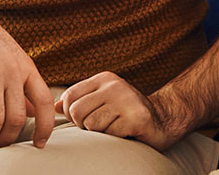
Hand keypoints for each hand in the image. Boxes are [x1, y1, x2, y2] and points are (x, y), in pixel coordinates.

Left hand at [55, 71, 185, 150]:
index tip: (85, 119)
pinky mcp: (136, 118)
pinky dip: (114, 138)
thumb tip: (54, 106)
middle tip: (101, 126)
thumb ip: (80, 101)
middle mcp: (115, 85)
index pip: (70, 96)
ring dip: (100, 133)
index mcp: (104, 78)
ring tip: (114, 128)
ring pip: (90, 124)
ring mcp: (127, 100)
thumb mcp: (102, 101)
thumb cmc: (127, 113)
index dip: (71, 113)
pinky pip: (108, 134)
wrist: (164, 120)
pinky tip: (125, 133)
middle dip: (83, 125)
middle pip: (76, 111)